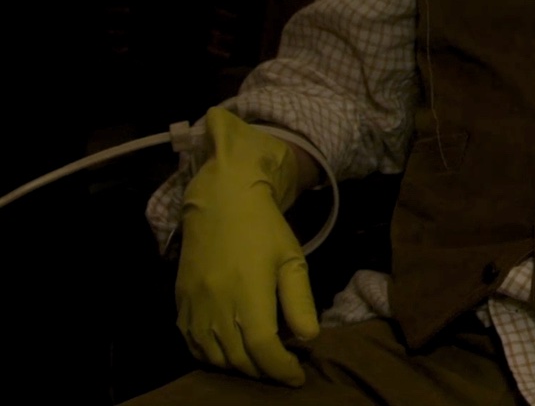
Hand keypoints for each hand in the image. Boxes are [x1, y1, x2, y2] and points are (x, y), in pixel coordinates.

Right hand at [175, 108, 319, 386]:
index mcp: (248, 292)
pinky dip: (211, 357)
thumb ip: (299, 301)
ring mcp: (194, 305)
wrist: (221, 203)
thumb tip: (308, 338)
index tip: (297, 376)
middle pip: (238, 357)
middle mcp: (216, 304)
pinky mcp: (180, 303)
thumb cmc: (265, 230)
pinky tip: (229, 354)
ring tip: (261, 363)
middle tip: (283, 371)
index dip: (280, 368)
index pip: (263, 347)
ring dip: (238, 368)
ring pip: (213, 356)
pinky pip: (192, 343)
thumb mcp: (292, 260)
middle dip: (263, 372)